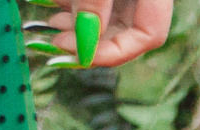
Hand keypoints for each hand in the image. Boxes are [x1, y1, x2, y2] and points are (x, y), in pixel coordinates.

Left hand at [39, 0, 172, 68]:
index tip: (78, 54)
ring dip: (78, 25)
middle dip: (89, 41)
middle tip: (57, 43)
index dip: (113, 52)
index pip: (149, 35)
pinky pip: (101, 1)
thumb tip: (84, 45)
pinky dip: (76, 5)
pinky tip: (53, 4)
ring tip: (51, 25)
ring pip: (110, 16)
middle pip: (127, 30)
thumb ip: (95, 1)